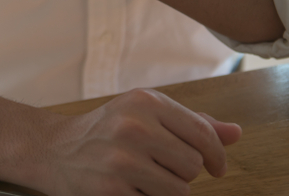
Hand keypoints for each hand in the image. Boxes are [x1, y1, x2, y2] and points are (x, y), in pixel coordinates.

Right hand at [31, 89, 240, 195]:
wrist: (52, 149)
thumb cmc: (105, 131)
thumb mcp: (144, 115)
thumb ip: (191, 124)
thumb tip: (236, 133)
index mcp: (144, 101)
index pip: (203, 133)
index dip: (217, 156)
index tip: (216, 168)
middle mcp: (133, 126)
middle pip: (192, 166)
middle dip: (181, 172)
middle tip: (155, 166)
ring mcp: (121, 160)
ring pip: (178, 191)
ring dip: (165, 191)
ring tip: (139, 178)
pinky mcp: (111, 191)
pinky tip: (125, 188)